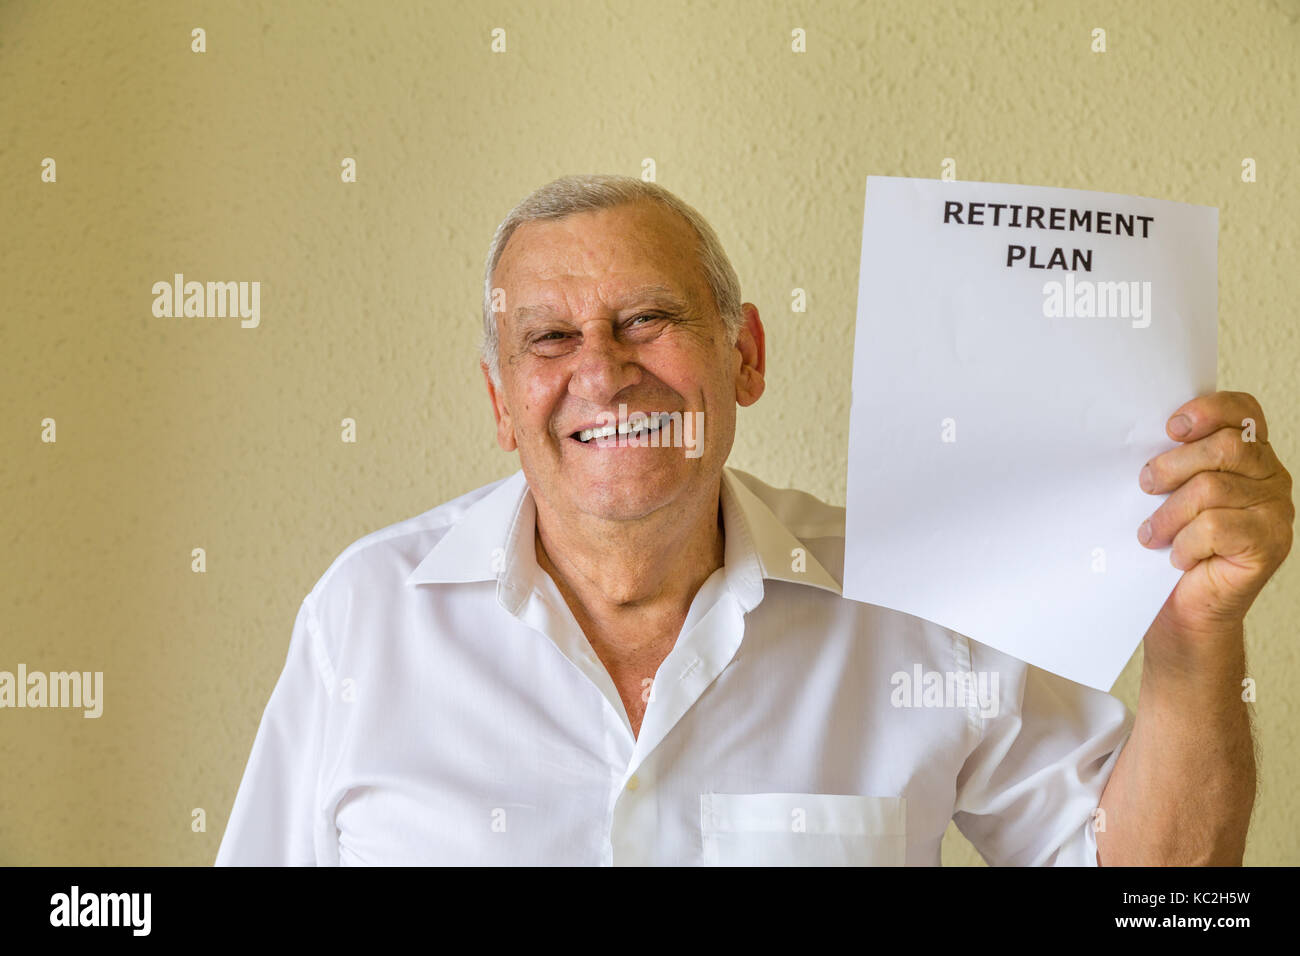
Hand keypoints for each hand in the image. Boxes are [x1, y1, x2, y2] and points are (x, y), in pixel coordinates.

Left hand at [1137, 391, 1292, 651]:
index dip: (1209, 410)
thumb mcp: (1168, 494)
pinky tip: (1177, 556)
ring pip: (1212, 489)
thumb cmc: (1171, 548)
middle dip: (1172, 465)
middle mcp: (1272, 477)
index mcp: (1250, 455)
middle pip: (1224, 447)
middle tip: (1146, 485)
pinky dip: (1186, 542)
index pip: (1243, 411)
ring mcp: (1276, 511)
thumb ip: (1174, 461)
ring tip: (1152, 533)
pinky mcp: (1271, 544)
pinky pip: (1216, 527)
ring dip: (1170, 513)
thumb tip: (1141, 436)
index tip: (1171, 427)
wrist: (1184, 611)